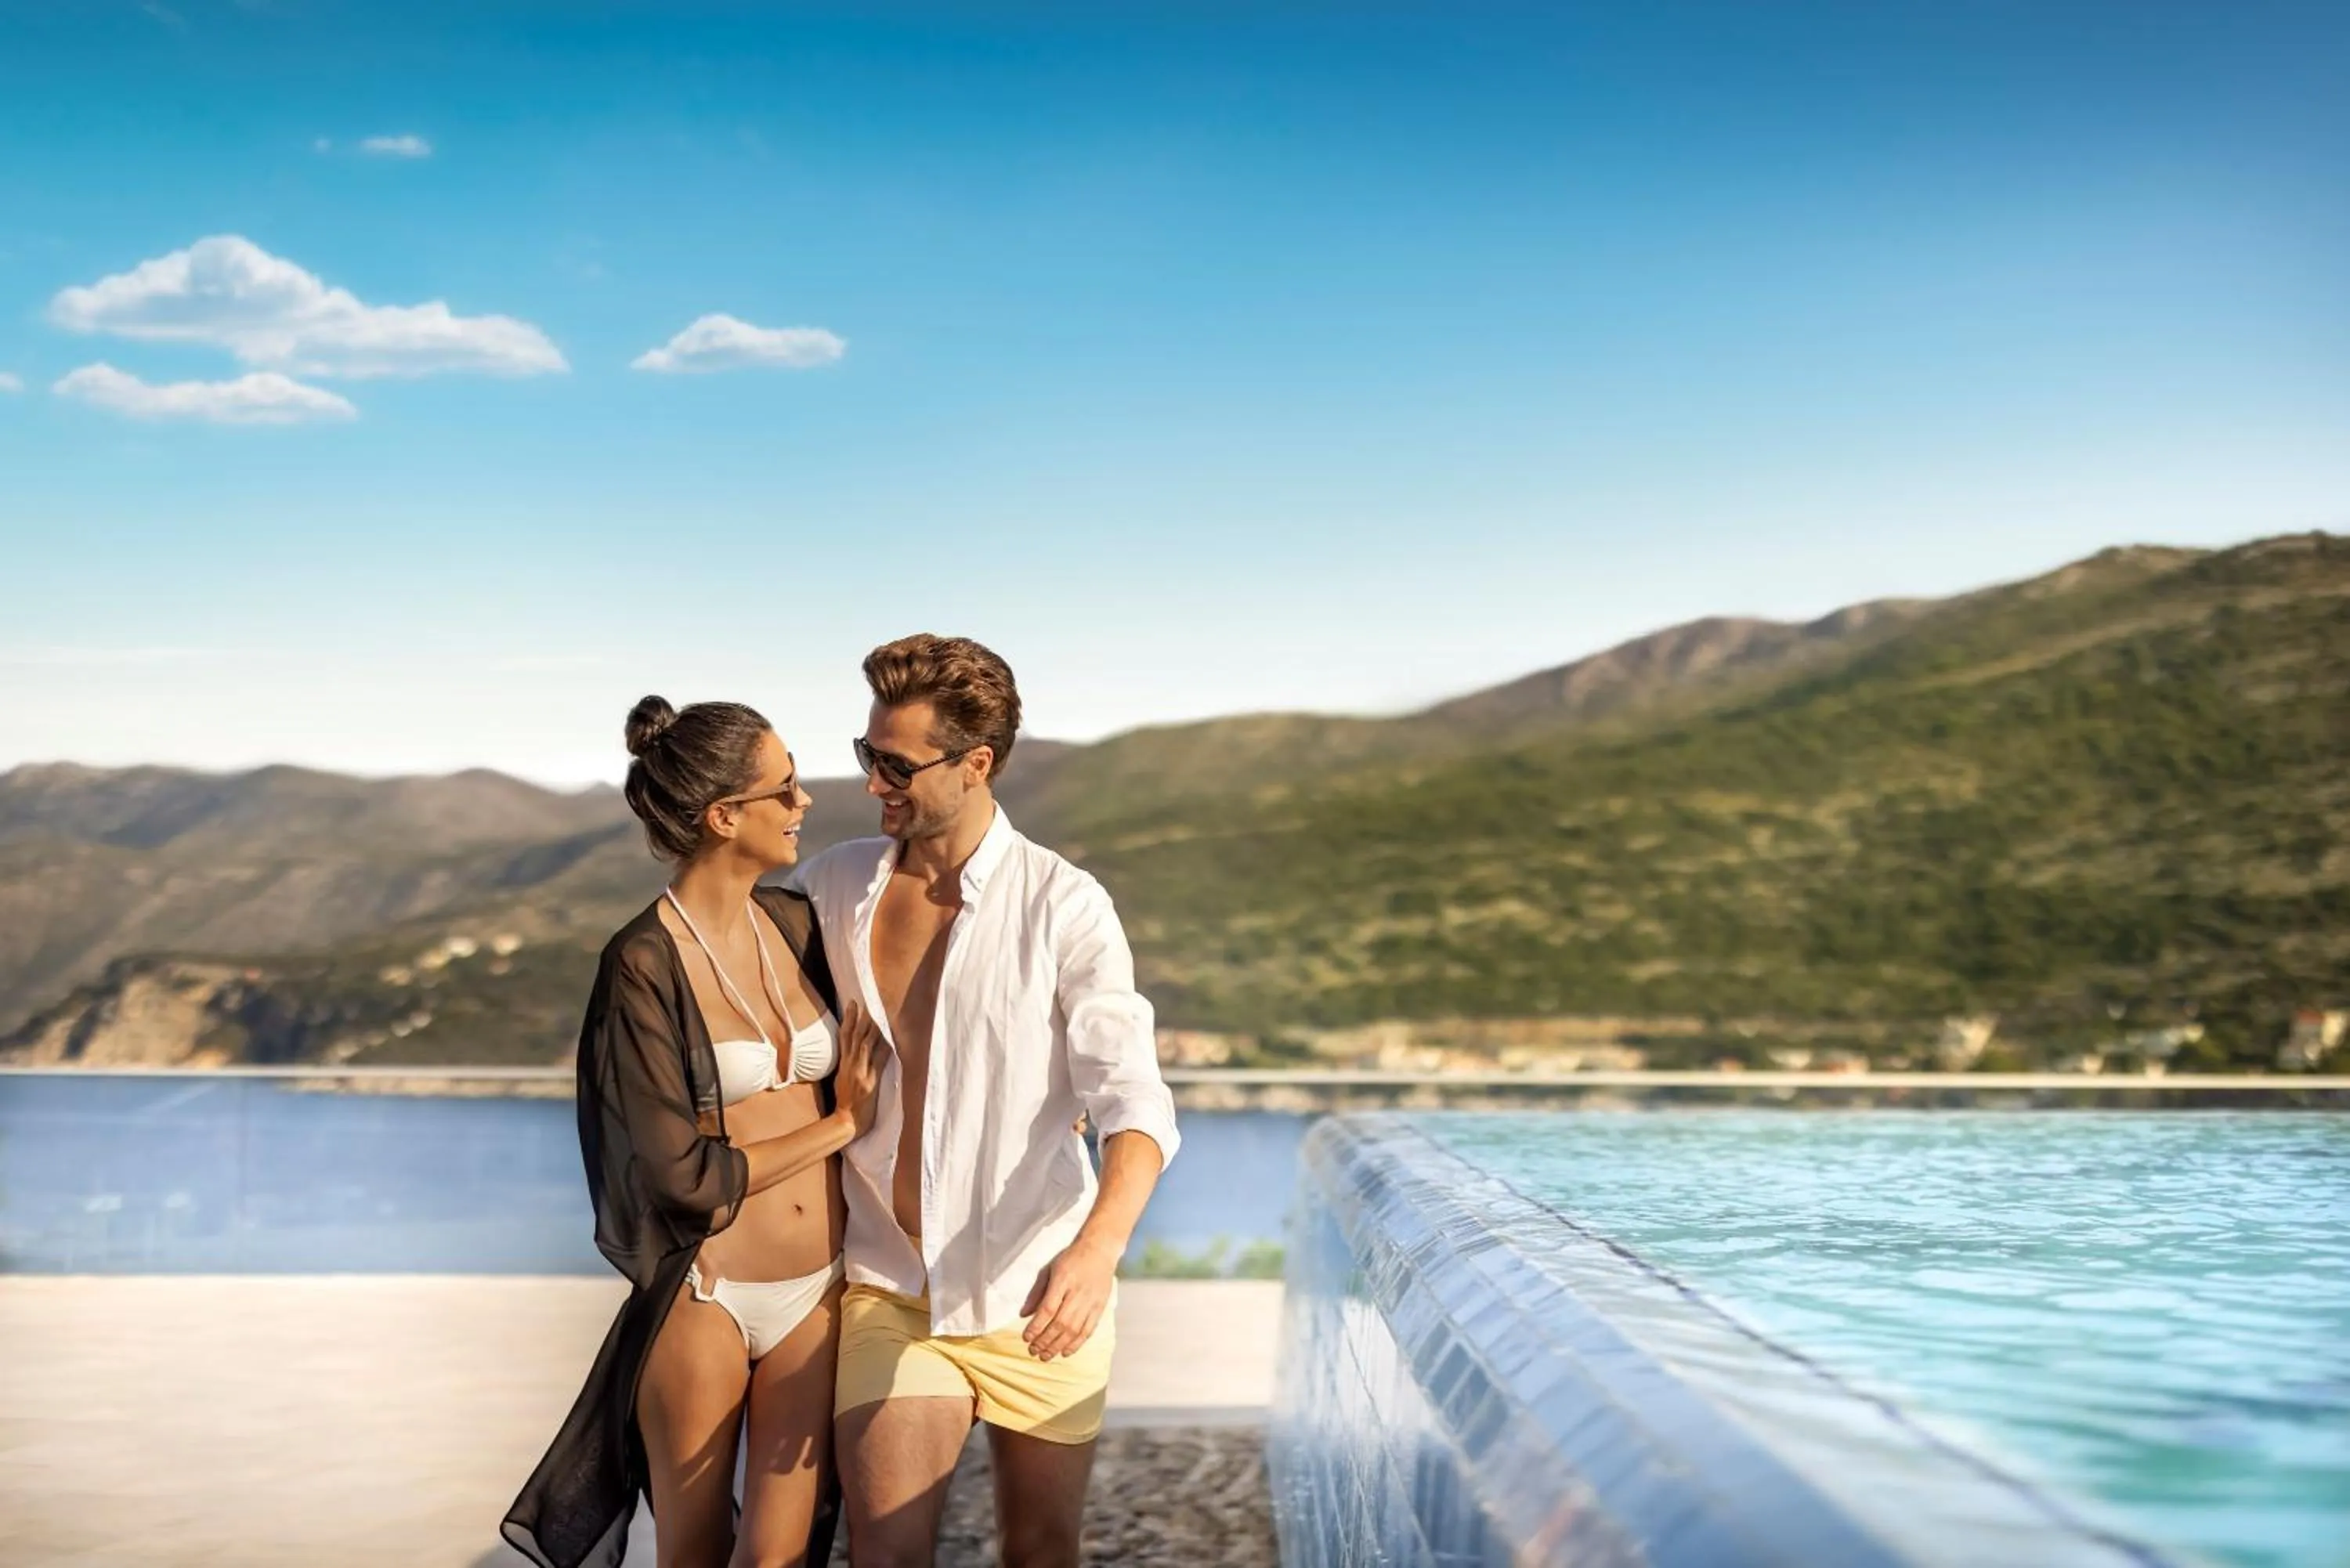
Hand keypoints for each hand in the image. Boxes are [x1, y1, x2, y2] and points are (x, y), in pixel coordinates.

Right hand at [833, 1000, 888, 1137]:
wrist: (846, 1122)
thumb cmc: (846, 1104)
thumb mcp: (841, 1080)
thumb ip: (848, 1065)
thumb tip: (854, 1050)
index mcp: (843, 1065)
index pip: (844, 1036)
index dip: (848, 1019)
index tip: (853, 1003)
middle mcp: (850, 1066)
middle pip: (855, 1036)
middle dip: (861, 1018)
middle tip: (868, 1001)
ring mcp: (860, 1073)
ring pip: (865, 1045)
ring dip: (873, 1029)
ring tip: (878, 1014)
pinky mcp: (870, 1083)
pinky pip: (878, 1062)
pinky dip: (884, 1049)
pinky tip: (890, 1039)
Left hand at [1020, 1236, 1117, 1361]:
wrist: (1100, 1250)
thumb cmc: (1070, 1258)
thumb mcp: (1049, 1269)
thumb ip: (1036, 1292)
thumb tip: (1023, 1315)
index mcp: (1063, 1280)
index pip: (1048, 1309)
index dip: (1036, 1326)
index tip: (1026, 1337)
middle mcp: (1078, 1292)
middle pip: (1060, 1323)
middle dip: (1044, 1341)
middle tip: (1032, 1351)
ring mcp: (1091, 1301)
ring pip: (1074, 1330)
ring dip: (1057, 1346)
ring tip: (1045, 1356)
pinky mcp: (1100, 1307)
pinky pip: (1088, 1330)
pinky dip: (1076, 1344)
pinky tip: (1065, 1352)